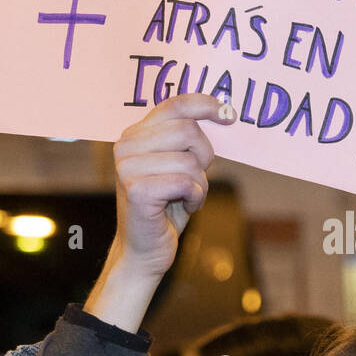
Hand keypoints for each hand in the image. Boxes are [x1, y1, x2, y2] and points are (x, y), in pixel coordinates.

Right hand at [85, 93, 234, 331]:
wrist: (145, 250)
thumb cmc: (166, 207)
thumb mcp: (178, 166)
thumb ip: (188, 139)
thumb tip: (224, 111)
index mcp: (135, 134)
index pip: (174, 105)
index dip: (205, 104)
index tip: (229, 114)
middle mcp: (125, 145)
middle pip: (188, 131)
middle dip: (204, 157)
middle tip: (195, 179)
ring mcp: (127, 167)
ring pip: (190, 160)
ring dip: (200, 183)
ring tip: (186, 196)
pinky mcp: (137, 189)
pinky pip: (186, 182)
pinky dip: (195, 197)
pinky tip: (183, 207)